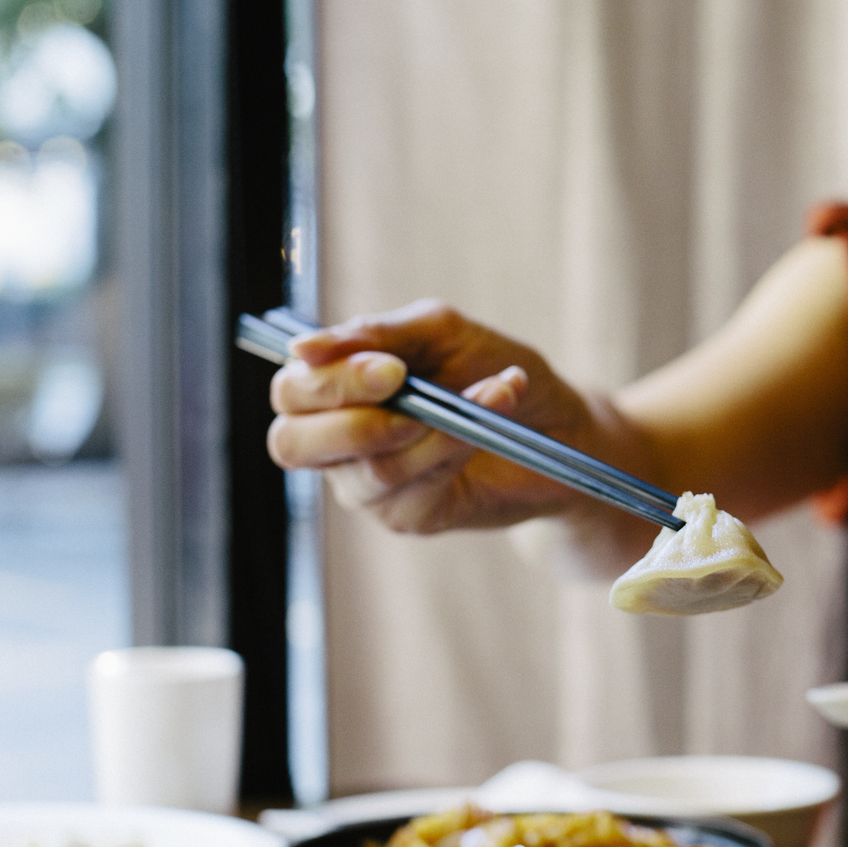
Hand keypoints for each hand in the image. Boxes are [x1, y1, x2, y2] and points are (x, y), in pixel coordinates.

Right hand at [267, 299, 614, 532]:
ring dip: (434, 429)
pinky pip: (414, 491)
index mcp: (331, 391)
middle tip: (410, 391)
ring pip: (370, 470)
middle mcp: (336, 444)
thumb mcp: (438, 331)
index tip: (392, 370)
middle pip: (293, 445)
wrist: (557, 422)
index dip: (329, 382)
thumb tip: (300, 349)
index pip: (290, 393)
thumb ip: (376, 334)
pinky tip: (489, 423)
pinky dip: (456, 450)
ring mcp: (369, 486)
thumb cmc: (488, 366)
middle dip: (355, 420)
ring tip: (489, 392)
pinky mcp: (410, 516)